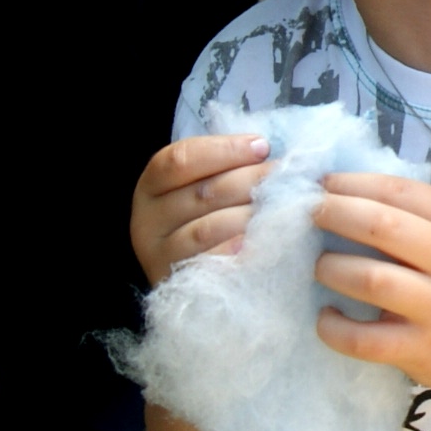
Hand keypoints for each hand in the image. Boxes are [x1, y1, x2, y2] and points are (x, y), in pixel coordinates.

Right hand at [132, 134, 272, 285]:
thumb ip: (224, 166)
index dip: (224, 149)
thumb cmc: (208, 218)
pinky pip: (214, 263)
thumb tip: (263, 147)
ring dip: (249, 215)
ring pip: (208, 229)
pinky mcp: (181, 283)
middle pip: (202, 192)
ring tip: (280, 207)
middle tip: (283, 175)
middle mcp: (147, 220)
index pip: (181, 159)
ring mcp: (160, 256)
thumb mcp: (203, 186)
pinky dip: (240, 250)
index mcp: (151, 186)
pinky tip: (262, 241)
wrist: (199, 283)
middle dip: (249, 180)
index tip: (262, 146)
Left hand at [313, 174, 430, 399]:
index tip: (322, 183)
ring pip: (371, 279)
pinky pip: (365, 339)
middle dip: (334, 213)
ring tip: (320, 266)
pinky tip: (326, 317)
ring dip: (332, 267)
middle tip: (308, 214)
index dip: (354, 182)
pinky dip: (335, 328)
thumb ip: (416, 218)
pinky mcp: (421, 350)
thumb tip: (341, 192)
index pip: (401, 191)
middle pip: (382, 226)